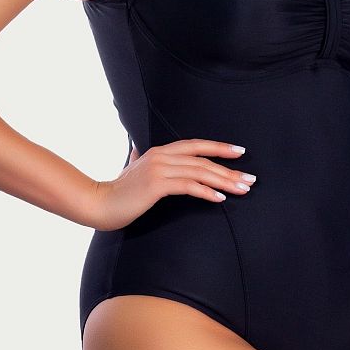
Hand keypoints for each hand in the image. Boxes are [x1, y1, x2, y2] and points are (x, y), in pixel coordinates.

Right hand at [89, 138, 255, 229]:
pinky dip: (206, 192)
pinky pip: (188, 186)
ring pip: (200, 172)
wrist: (99, 203)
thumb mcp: (130, 170)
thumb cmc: (117, 192)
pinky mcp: (156, 184)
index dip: (219, 147)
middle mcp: (161, 156)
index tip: (240, 152)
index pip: (196, 145)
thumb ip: (136, 159)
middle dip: (230, 169)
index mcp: (159, 151)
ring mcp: (159, 169)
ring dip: (224, 181)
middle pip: (203, 160)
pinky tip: (220, 198)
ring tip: (242, 189)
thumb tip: (135, 150)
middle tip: (250, 179)